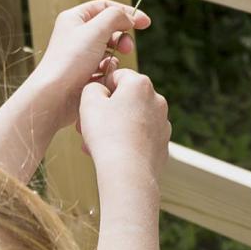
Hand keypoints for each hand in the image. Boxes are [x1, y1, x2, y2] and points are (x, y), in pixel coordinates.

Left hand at [24, 0, 148, 136]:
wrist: (55, 95)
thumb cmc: (70, 61)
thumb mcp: (95, 31)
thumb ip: (116, 17)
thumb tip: (129, 18)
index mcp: (74, 18)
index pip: (105, 6)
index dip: (126, 12)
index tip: (145, 23)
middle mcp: (76, 34)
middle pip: (109, 27)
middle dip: (122, 37)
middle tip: (128, 48)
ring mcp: (80, 54)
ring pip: (109, 49)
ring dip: (115, 56)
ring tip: (112, 65)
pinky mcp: (84, 72)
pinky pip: (105, 66)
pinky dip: (108, 70)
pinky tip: (104, 77)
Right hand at [77, 68, 168, 188]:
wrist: (128, 173)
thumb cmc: (106, 133)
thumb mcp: (88, 101)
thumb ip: (93, 86)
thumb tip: (100, 89)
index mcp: (140, 84)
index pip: (117, 76)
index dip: (100, 88)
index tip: (90, 105)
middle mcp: (157, 100)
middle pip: (126, 100)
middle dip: (107, 111)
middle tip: (88, 126)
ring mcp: (163, 124)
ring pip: (132, 120)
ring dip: (115, 127)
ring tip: (95, 144)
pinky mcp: (163, 144)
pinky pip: (140, 138)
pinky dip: (127, 142)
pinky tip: (112, 154)